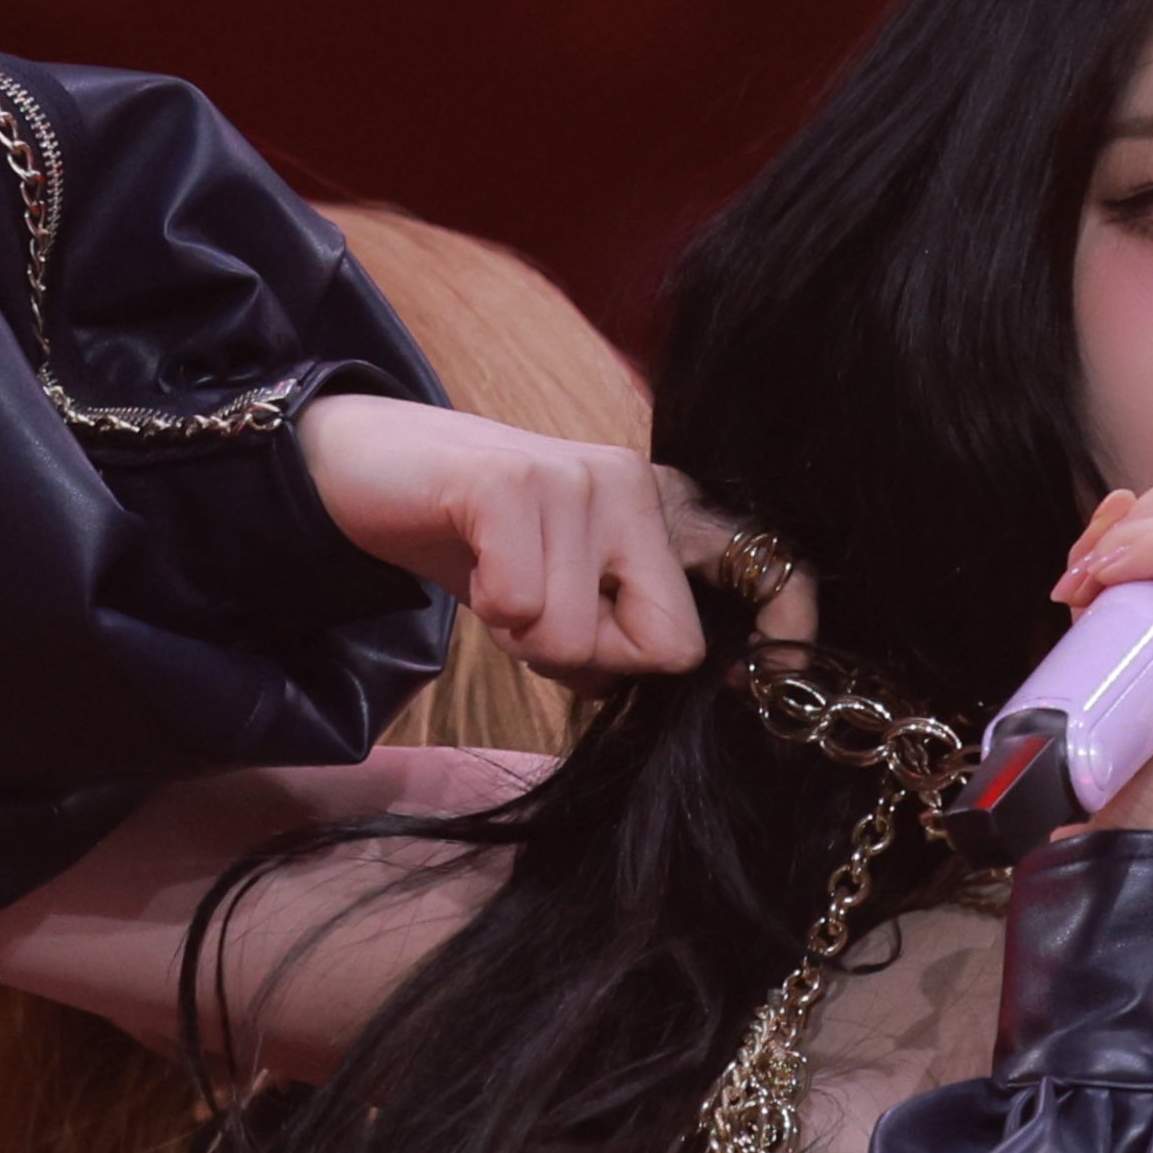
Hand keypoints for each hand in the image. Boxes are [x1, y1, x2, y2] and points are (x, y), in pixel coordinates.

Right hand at [299, 394, 752, 685]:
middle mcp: (639, 483)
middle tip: (540, 615)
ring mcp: (581, 477)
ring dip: (524, 638)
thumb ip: (622, 634)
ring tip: (496, 581)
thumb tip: (671, 684)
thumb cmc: (476, 544)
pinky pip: (525, 608)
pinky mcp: (514, 483)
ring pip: (581, 640)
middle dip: (597, 660)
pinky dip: (489, 613)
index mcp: (665, 510)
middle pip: (669, 645)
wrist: (368, 466)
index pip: (767, 566)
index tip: (771, 687)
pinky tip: (473, 567)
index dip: (785, 629)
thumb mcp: (565, 593)